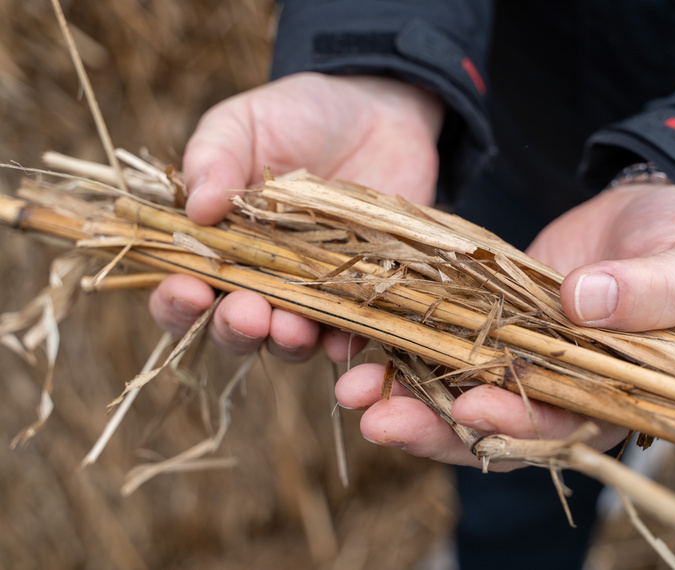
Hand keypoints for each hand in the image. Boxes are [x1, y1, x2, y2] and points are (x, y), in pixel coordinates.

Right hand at [149, 73, 444, 360]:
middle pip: (234, 329)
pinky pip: (351, 330)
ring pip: (290, 341)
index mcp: (216, 245)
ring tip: (292, 327)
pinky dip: (346, 338)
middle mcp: (259, 279)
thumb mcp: (243, 123)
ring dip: (287, 341)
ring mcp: (311, 291)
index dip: (177, 303)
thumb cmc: (296, 116)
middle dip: (235, 329)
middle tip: (247, 314)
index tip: (187, 290)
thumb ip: (213, 159)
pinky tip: (345, 335)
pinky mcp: (361, 293)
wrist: (375, 109)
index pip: (183, 291)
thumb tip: (195, 209)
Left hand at [336, 183, 674, 468]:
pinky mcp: (487, 326)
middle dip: (434, 427)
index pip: (561, 426)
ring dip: (402, 395)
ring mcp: (517, 360)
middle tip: (377, 418)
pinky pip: (441, 344)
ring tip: (350, 386)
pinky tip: (357, 343)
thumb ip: (654, 291)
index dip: (517, 424)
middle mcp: (556, 391)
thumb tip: (586, 303)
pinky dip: (401, 347)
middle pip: (491, 426)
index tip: (472, 407)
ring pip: (453, 393)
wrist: (649, 213)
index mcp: (613, 397)